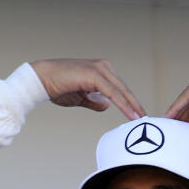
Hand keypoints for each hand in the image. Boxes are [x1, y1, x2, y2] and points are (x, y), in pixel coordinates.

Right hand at [31, 58, 145, 119]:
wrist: (41, 80)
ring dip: (132, 107)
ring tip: (141, 120)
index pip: (120, 89)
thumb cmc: (58, 88)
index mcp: (102, 71)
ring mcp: (99, 69)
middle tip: (147, 120)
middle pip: (124, 89)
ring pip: (121, 91)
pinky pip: (113, 93)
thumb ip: (95, 101)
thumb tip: (107, 105)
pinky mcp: (94, 75)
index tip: (140, 116)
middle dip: (135, 105)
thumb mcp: (81, 97)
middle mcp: (103, 67)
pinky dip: (123, 105)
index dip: (131, 103)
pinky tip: (130, 115)